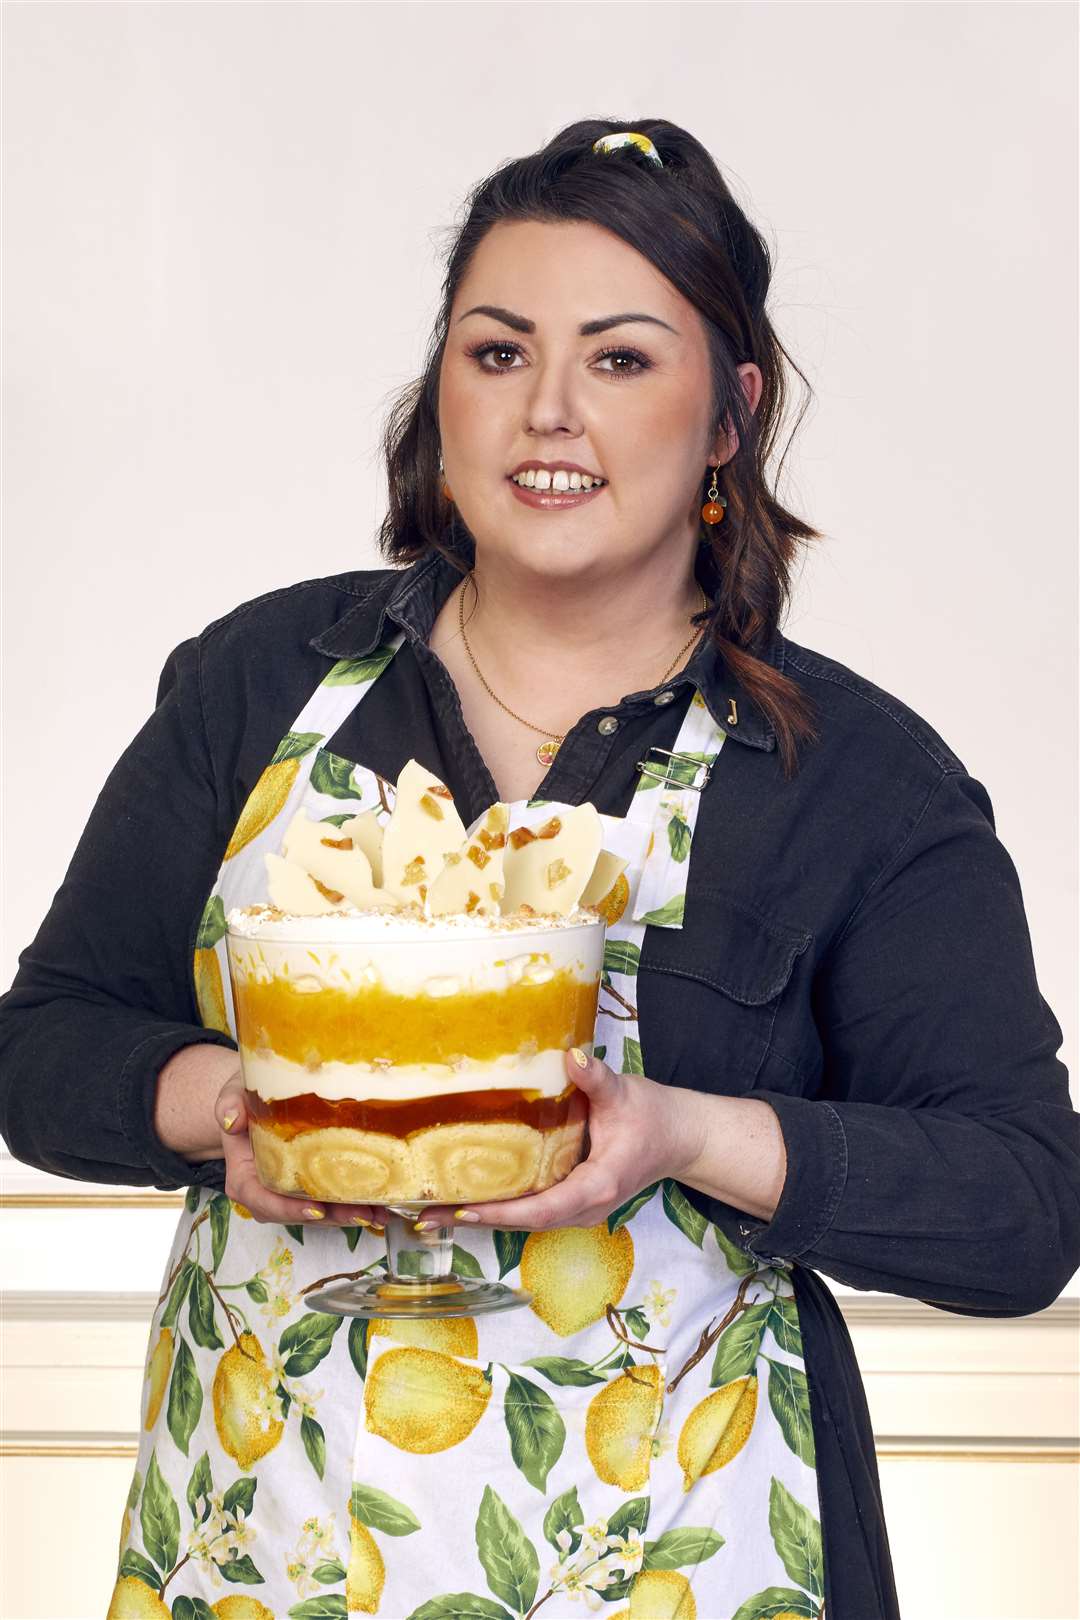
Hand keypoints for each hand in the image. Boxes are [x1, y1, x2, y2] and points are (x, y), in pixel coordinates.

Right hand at [212, 1073, 383, 1230]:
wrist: (263, 1093)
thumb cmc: (246, 1094)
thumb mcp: (233, 1092)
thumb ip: (229, 1104)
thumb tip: (232, 1120)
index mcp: (244, 1175)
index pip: (261, 1199)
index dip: (288, 1208)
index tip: (316, 1209)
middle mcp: (266, 1191)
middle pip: (296, 1212)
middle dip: (330, 1217)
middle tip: (361, 1213)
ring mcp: (289, 1193)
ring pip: (318, 1213)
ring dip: (348, 1216)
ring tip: (377, 1213)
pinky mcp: (310, 1187)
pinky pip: (331, 1202)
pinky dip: (356, 1206)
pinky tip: (381, 1207)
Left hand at [409, 1048, 708, 1232]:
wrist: (678, 1137)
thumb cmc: (652, 1115)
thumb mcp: (625, 1092)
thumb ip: (597, 1078)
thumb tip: (572, 1056)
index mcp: (597, 1185)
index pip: (543, 1208)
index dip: (503, 1212)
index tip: (464, 1210)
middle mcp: (585, 1206)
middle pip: (524, 1222)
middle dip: (476, 1219)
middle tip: (425, 1215)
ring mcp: (578, 1208)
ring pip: (525, 1219)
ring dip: (482, 1216)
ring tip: (431, 1211)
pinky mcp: (571, 1201)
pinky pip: (531, 1210)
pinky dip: (498, 1207)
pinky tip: (465, 1198)